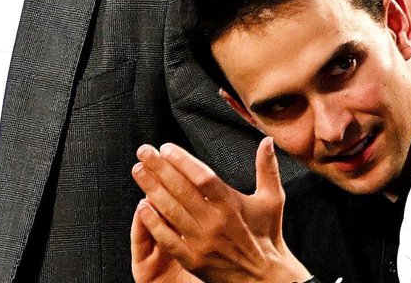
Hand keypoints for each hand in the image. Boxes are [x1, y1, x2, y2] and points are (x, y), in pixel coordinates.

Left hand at [132, 138, 309, 282]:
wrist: (265, 277)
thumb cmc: (267, 234)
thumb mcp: (272, 200)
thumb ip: (267, 169)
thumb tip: (267, 141)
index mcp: (232, 206)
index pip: (203, 178)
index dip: (183, 161)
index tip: (165, 148)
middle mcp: (215, 223)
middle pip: (182, 190)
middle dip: (159, 168)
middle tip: (143, 151)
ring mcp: (203, 242)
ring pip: (171, 211)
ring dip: (151, 189)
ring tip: (138, 171)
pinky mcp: (193, 260)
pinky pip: (168, 239)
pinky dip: (153, 223)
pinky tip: (141, 207)